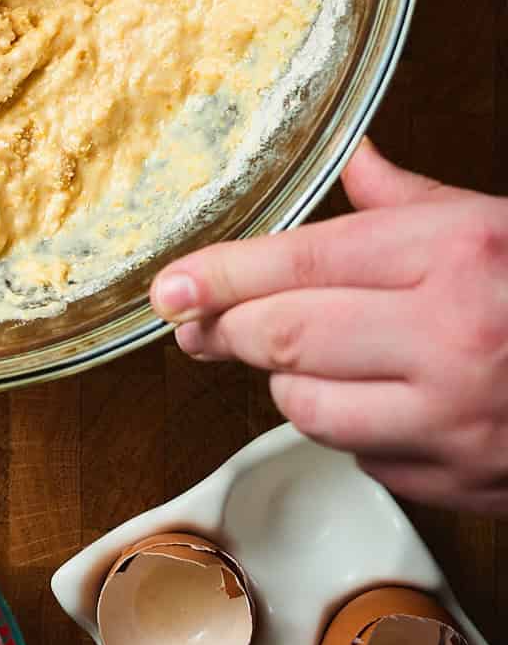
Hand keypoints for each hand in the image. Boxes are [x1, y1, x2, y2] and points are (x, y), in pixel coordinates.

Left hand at [150, 141, 507, 513]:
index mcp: (453, 256)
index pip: (300, 262)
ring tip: (304, 359)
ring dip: (290, 384)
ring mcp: (459, 422)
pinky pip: (369, 461)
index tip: (169, 287)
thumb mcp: (499, 221)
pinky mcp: (470, 484)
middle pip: (287, 340)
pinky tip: (382, 404)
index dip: (221, 274)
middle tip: (201, 323)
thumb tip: (356, 160)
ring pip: (312, 410)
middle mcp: (449, 337)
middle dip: (229, 332)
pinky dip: (357, 433)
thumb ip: (412, 200)